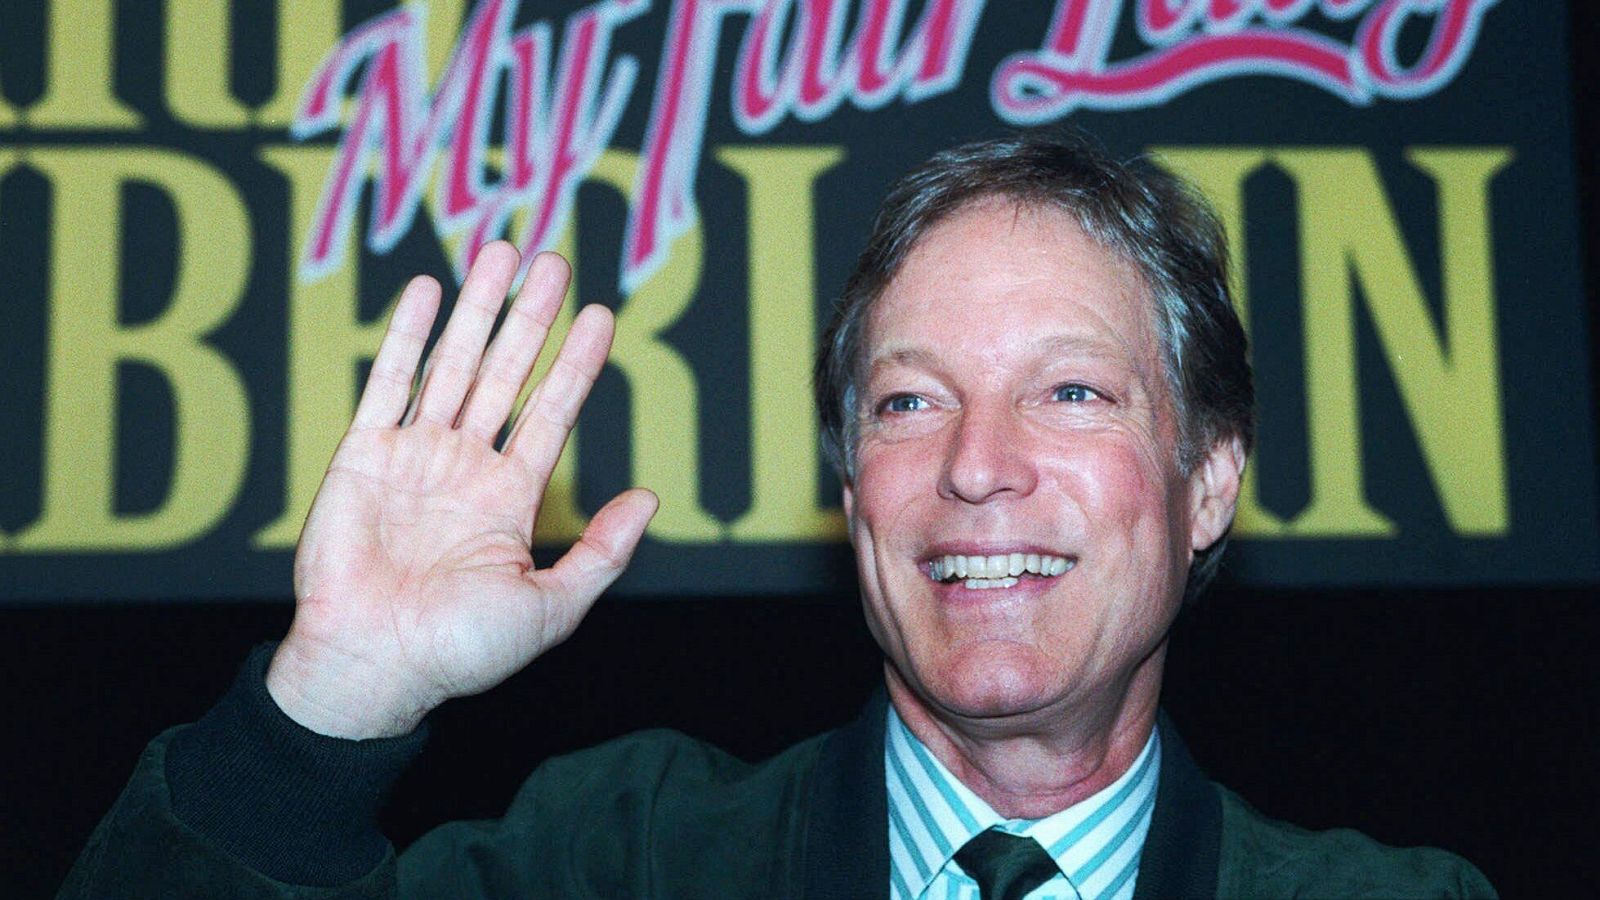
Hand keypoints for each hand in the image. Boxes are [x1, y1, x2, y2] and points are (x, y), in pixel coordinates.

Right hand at [266, 243, 656, 737]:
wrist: (373, 666)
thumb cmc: (461, 651)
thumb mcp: (553, 606)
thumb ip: (602, 551)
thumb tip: (649, 498)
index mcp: (509, 498)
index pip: (552, 411)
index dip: (577, 363)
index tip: (601, 314)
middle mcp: (465, 467)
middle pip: (506, 373)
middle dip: (530, 317)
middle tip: (554, 260)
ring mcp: (414, 456)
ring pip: (452, 364)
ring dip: (477, 309)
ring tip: (502, 251)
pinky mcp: (362, 453)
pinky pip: (388, 382)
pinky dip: (406, 334)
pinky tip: (428, 289)